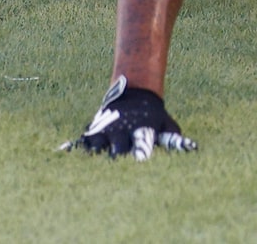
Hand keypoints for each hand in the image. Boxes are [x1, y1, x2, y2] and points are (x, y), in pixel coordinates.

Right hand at [63, 79, 195, 158]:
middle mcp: (122, 129)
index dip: (139, 153)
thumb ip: (175, 139)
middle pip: (117, 147)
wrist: (133, 88)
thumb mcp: (165, 123)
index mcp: (140, 130)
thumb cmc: (152, 114)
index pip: (140, 143)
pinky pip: (83, 138)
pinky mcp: (95, 127)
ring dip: (95, 153)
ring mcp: (107, 127)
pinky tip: (64, 153)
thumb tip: (193, 150)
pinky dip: (75, 146)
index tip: (138, 162)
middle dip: (116, 157)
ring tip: (88, 166)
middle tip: (113, 168)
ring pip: (97, 142)